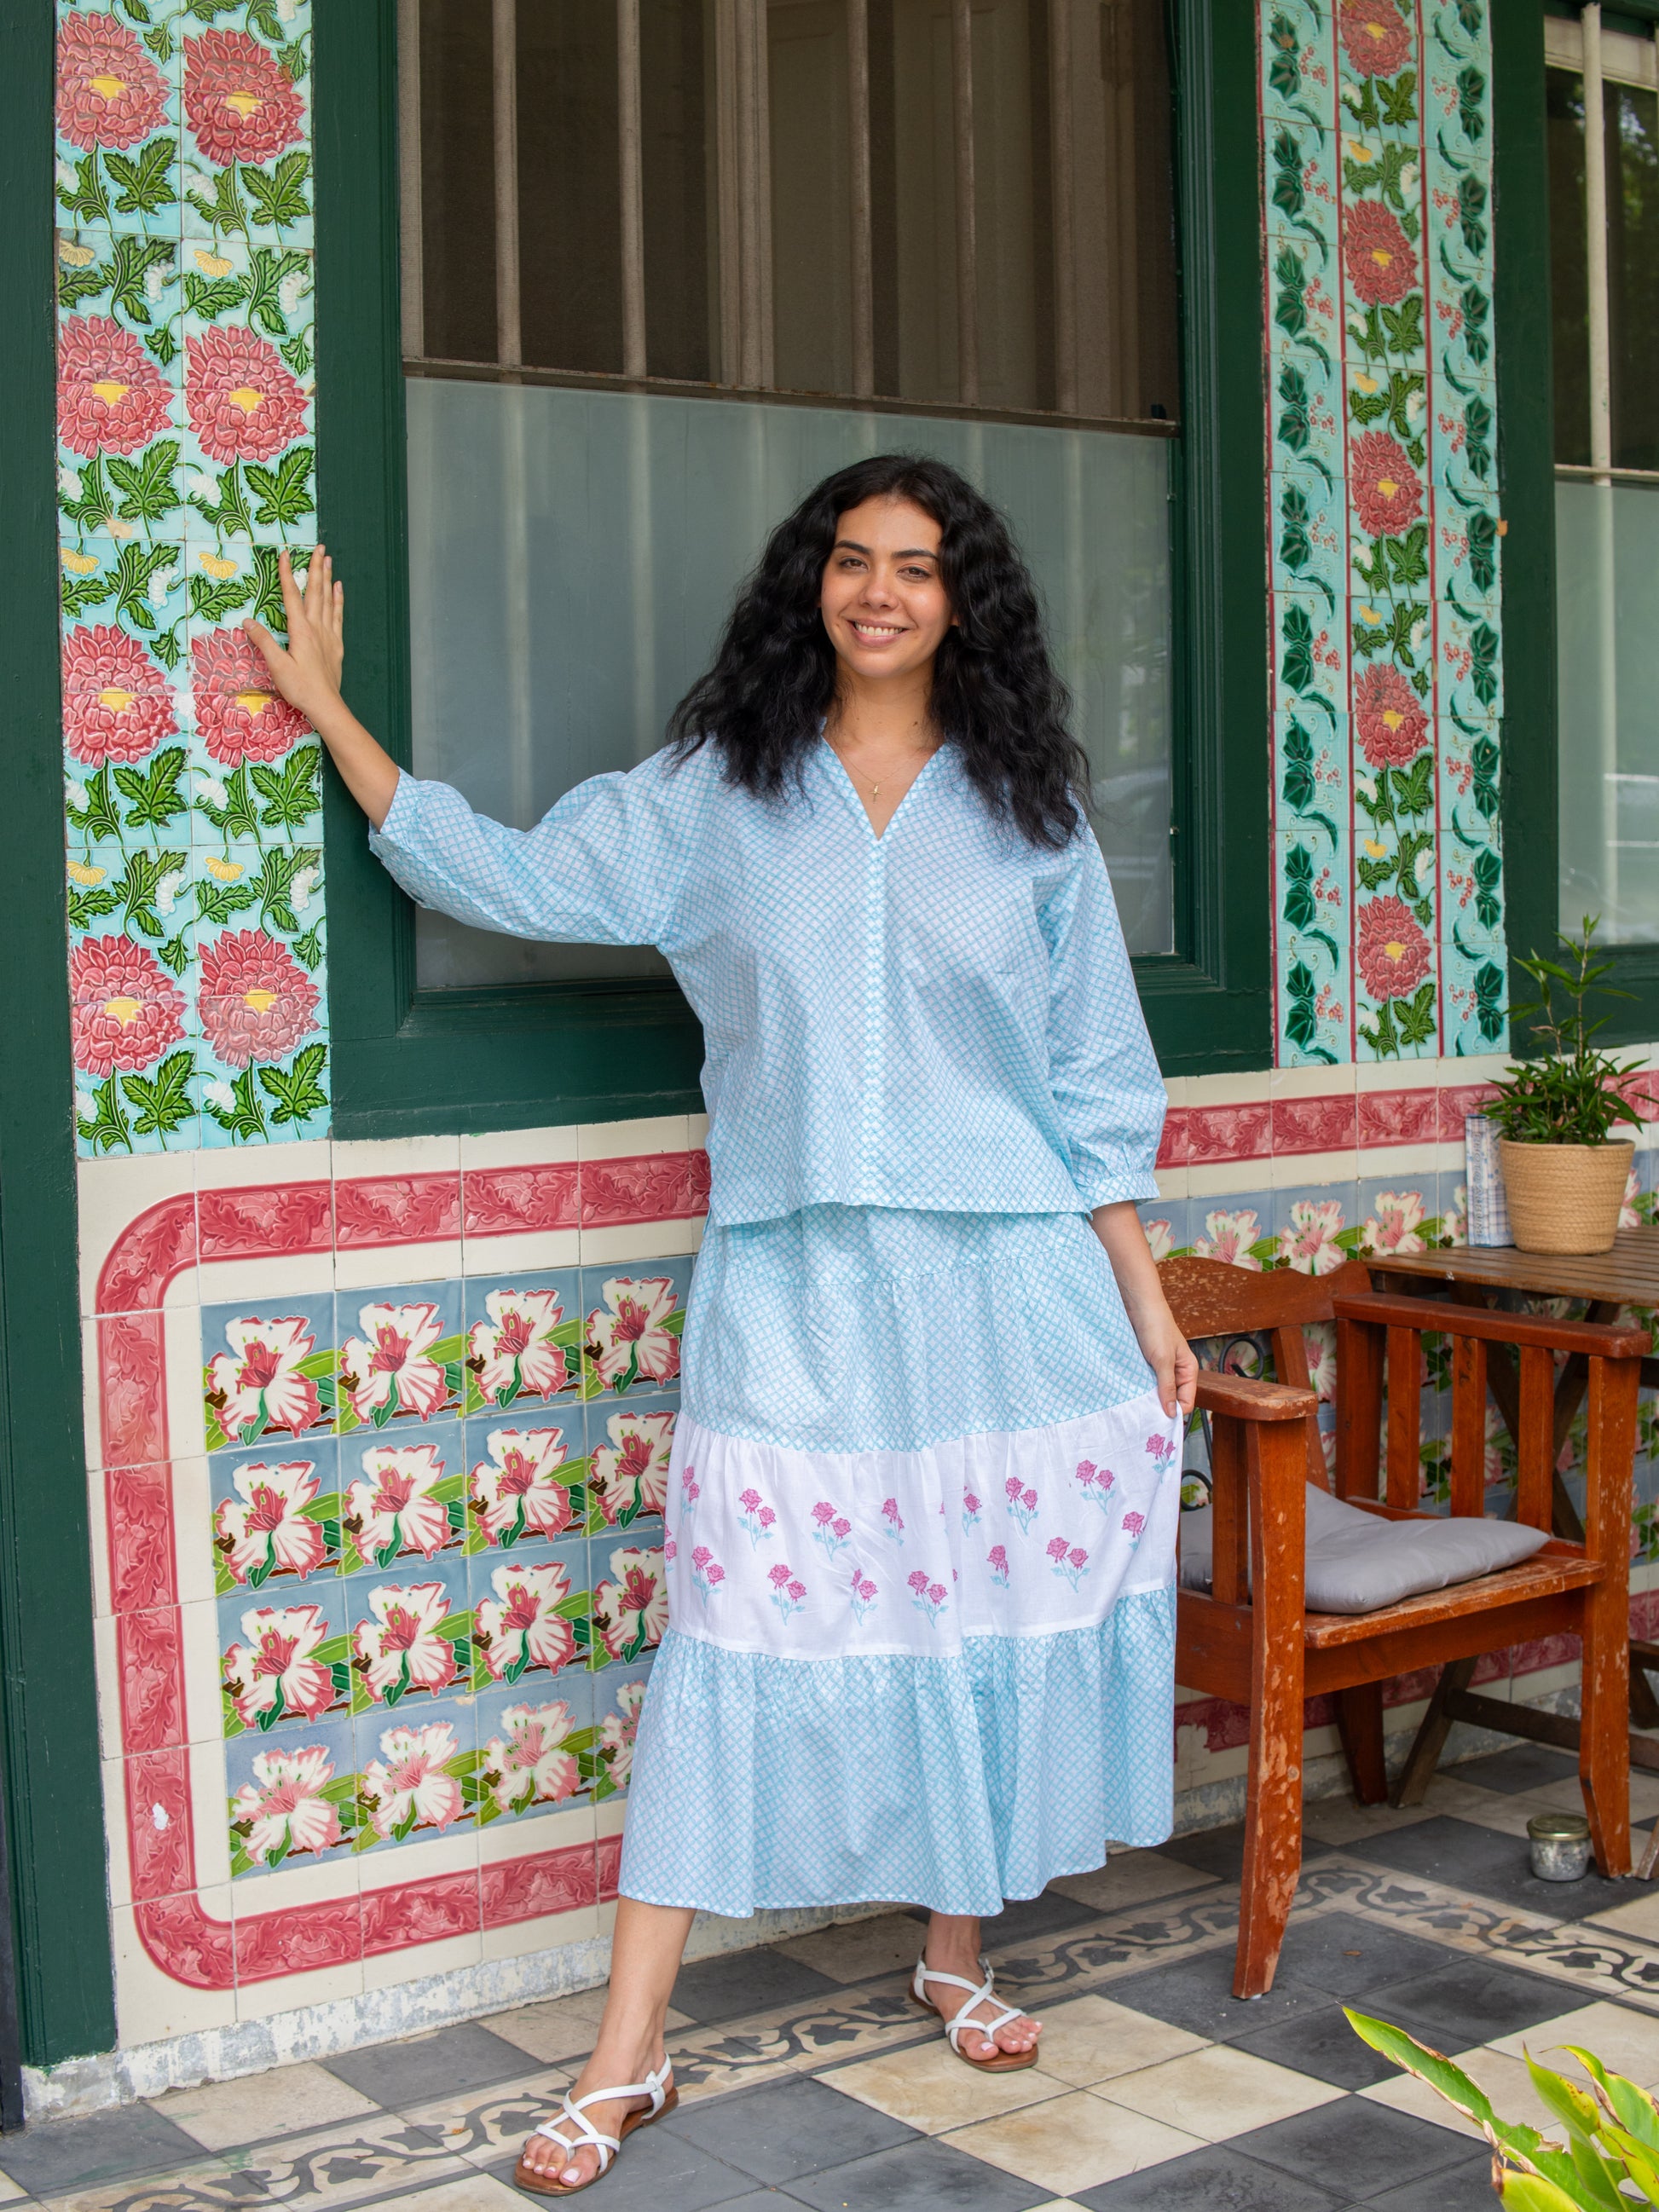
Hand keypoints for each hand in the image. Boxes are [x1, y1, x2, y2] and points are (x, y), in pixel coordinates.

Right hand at [245, 545, 343, 726]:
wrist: (326, 705)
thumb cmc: (300, 688)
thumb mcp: (277, 666)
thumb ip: (263, 642)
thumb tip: (248, 621)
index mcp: (301, 631)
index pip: (292, 596)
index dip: (287, 574)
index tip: (285, 554)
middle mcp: (316, 628)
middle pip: (316, 592)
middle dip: (316, 568)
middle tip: (320, 547)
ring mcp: (328, 635)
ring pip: (329, 600)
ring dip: (328, 579)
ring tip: (329, 560)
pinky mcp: (336, 645)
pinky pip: (338, 616)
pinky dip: (338, 600)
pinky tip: (339, 590)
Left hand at [1127, 1299, 1198, 1420]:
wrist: (1139, 1306)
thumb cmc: (1155, 1328)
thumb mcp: (1163, 1360)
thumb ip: (1167, 1386)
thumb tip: (1171, 1413)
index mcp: (1188, 1370)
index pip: (1187, 1401)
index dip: (1175, 1412)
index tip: (1159, 1422)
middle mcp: (1177, 1371)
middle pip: (1173, 1399)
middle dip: (1161, 1407)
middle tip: (1145, 1418)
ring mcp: (1162, 1368)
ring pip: (1158, 1391)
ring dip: (1149, 1398)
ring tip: (1137, 1407)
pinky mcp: (1148, 1364)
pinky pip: (1147, 1382)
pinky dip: (1141, 1388)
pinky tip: (1132, 1393)